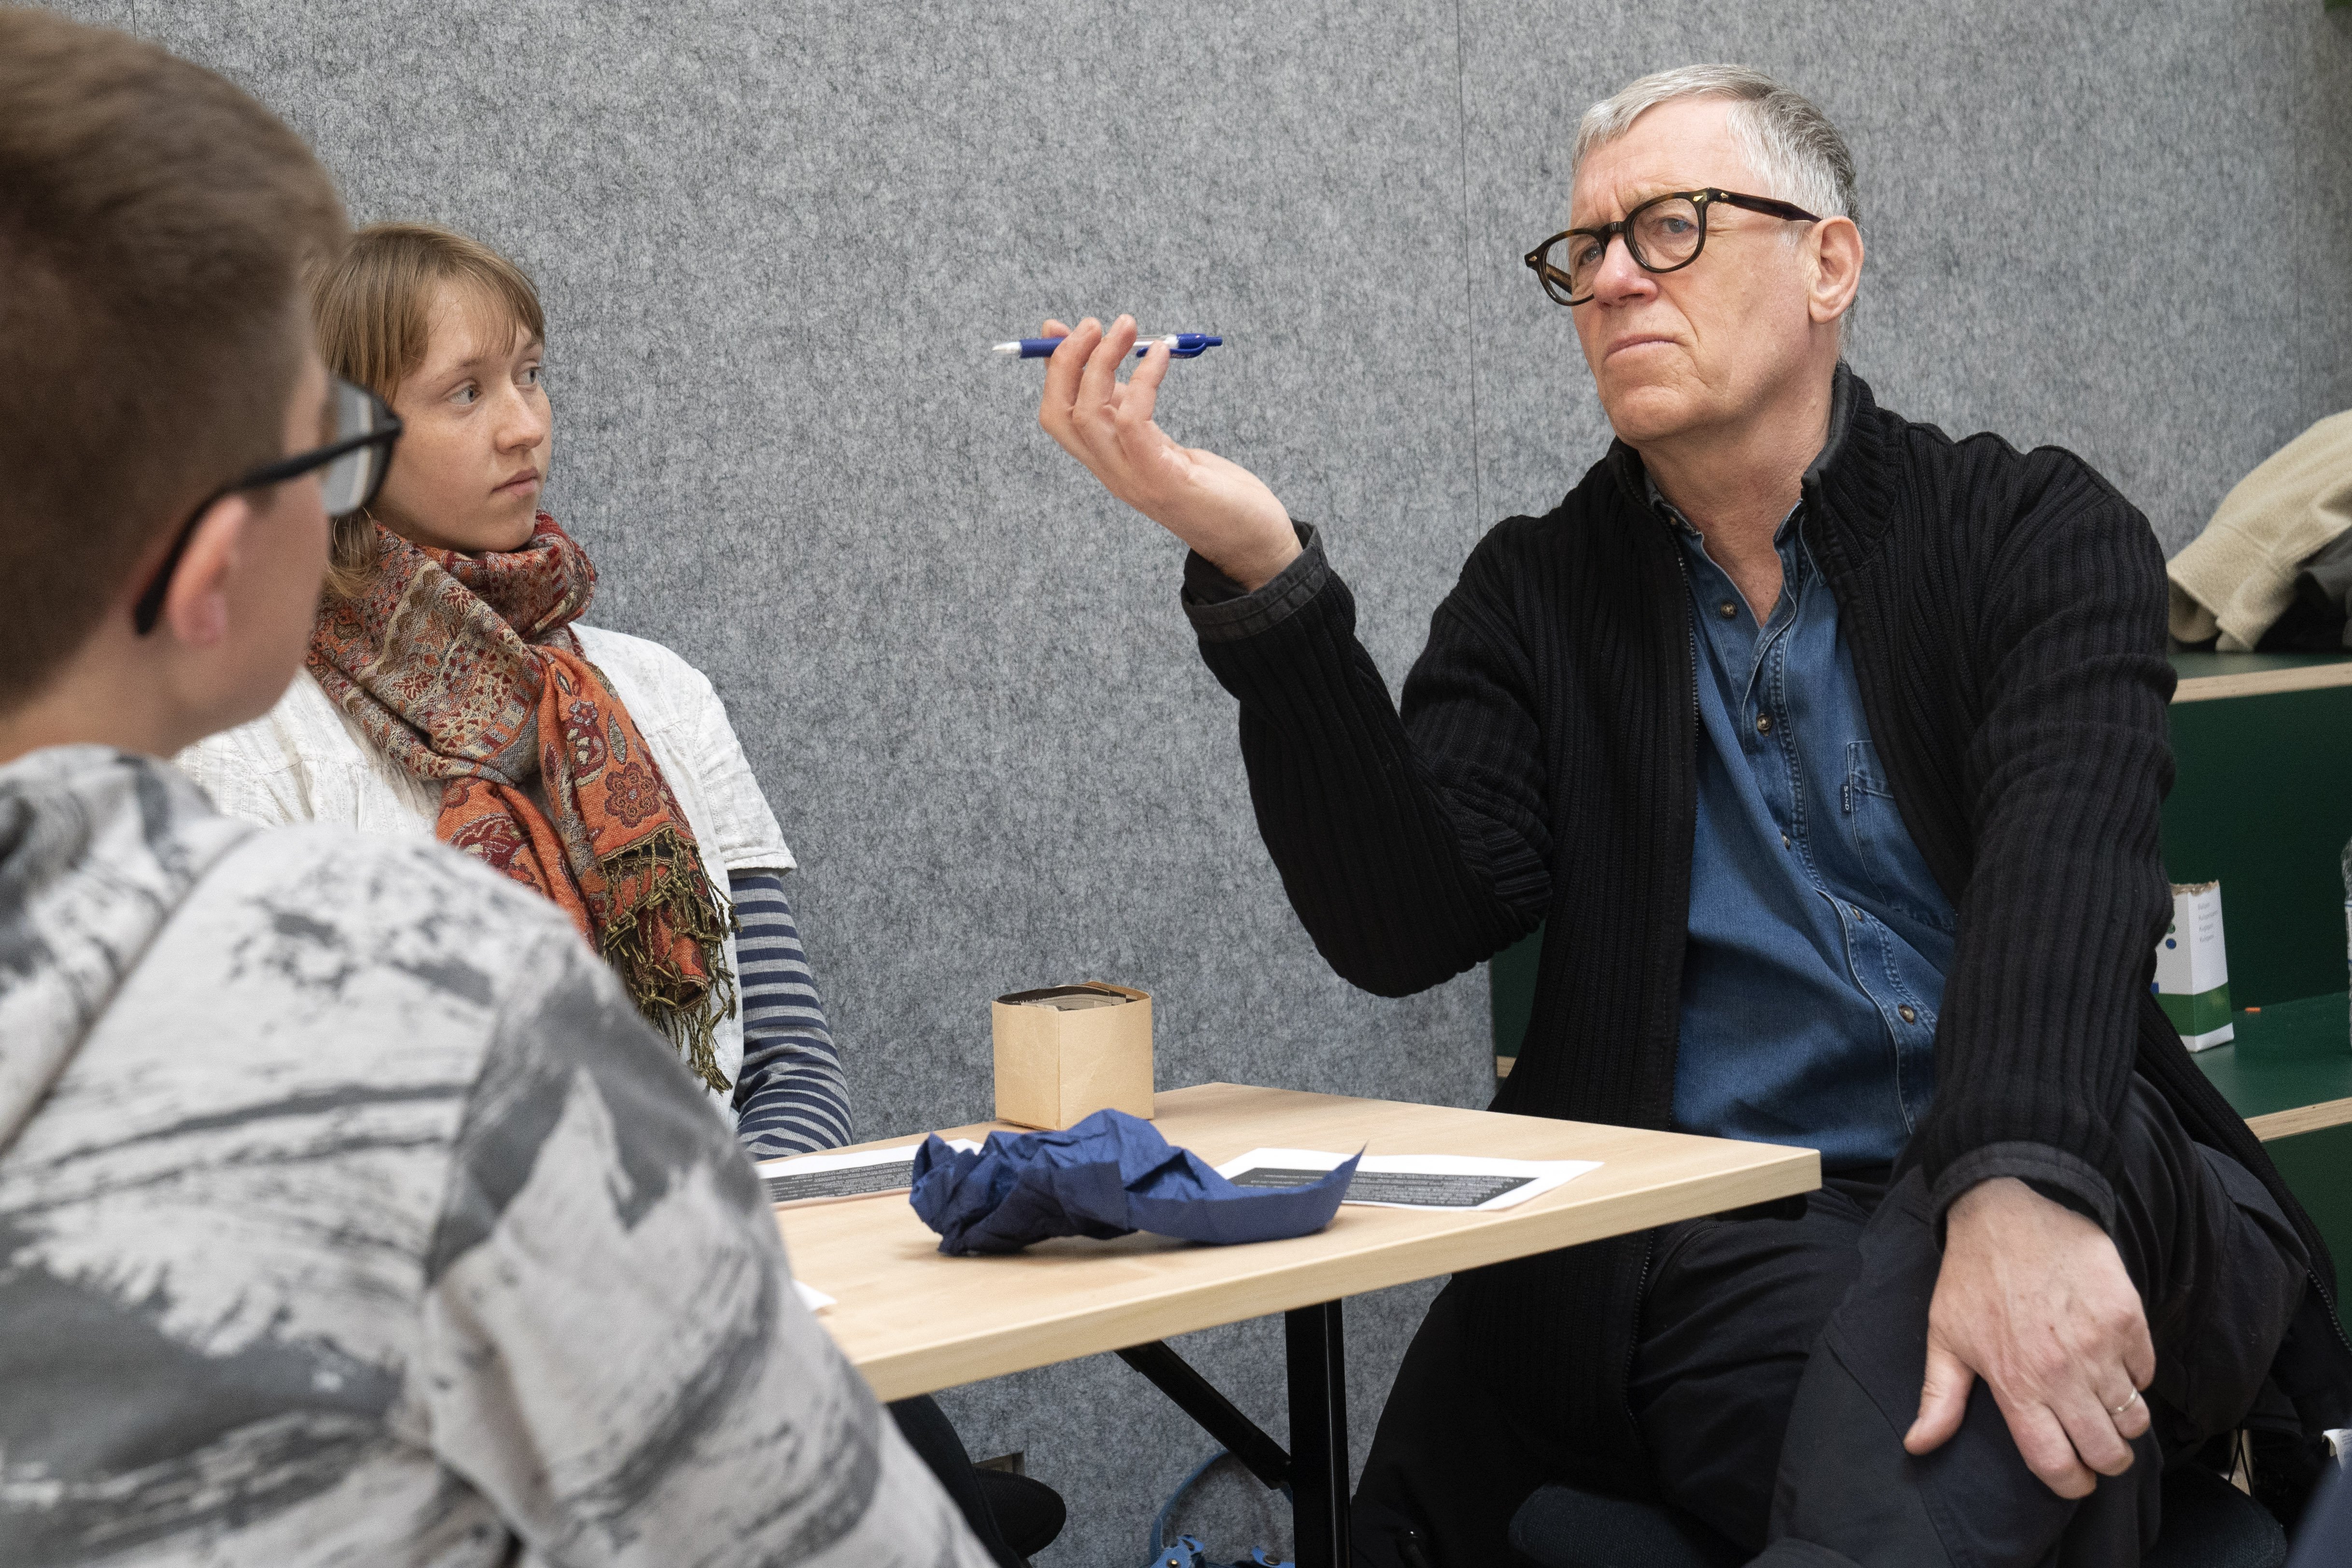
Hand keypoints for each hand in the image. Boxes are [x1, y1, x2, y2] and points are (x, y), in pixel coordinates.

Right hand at [1034, 315, 1299, 590]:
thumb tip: (1103, 361)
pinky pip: (1133, 421)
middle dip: (1068, 361)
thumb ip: (1130, 408)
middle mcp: (1111, 473)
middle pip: (1061, 413)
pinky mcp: (1162, 479)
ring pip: (1088, 414)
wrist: (1252, 544)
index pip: (1058, 416)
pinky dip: (1143, 381)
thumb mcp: (1163, 442)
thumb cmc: (1215, 490)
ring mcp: (1133, 479)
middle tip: (1095, 323)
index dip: (1053, 370)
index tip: (1060, 328)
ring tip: (1127, 327)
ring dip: (1101, 362)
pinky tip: (1162, 356)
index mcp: (1108, 462)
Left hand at [1903, 1177, 2154, 1497]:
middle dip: (2105, 1460)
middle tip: (2096, 1446)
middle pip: (2107, 1451)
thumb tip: (1918, 1445)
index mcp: (2016, 1384)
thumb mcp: (1944, 1336)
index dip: (2070, 1483)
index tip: (2074, 1478)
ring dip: (2124, 1422)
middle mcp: (2062, 1373)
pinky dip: (2135, 1377)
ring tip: (2104, 1406)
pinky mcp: (2129, 1320)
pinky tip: (2111, 1362)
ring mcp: (2100, 1347)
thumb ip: (1940, 1399)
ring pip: (2135, 1419)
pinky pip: (2146, 1374)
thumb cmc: (1973, 1276)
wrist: (2012, 1211)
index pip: (2055, 1463)